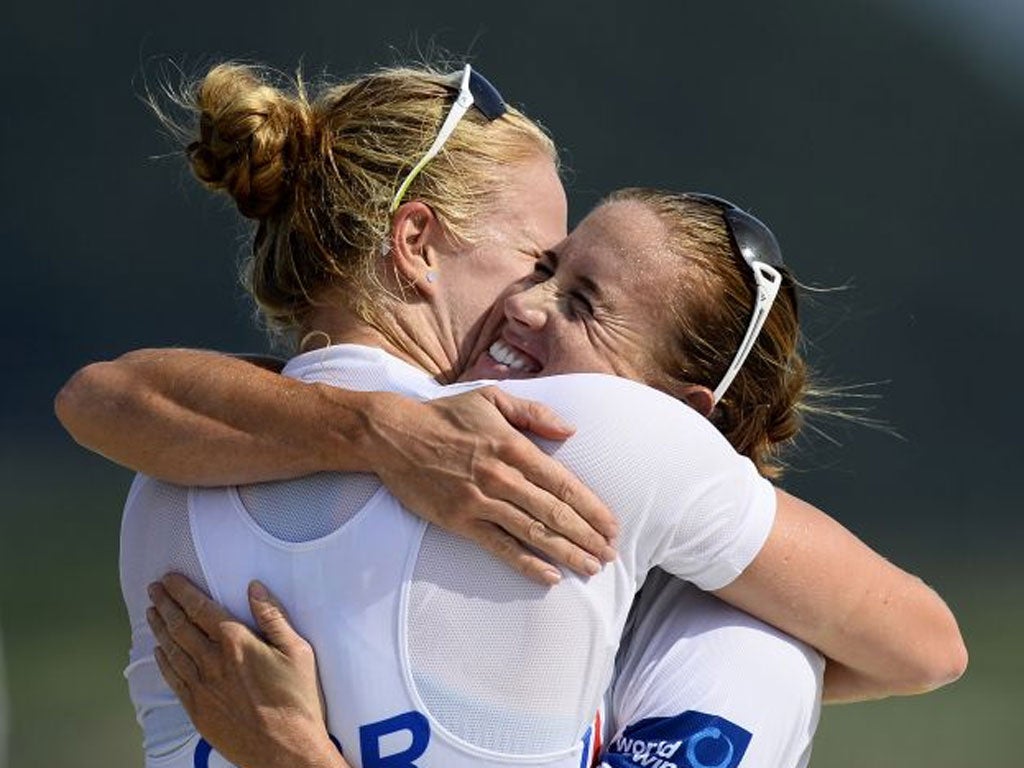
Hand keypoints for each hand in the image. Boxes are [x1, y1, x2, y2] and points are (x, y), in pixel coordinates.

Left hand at [147, 574, 348, 767]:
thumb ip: (273, 617)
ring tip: (151, 613)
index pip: (201, 609)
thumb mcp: (297, 651)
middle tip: (153, 590)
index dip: (182, 591)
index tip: (169, 579)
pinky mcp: (197, 710)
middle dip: (165, 604)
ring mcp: (201, 687)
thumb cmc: (296, 701)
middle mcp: (212, 662)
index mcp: (237, 643)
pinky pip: (173, 679)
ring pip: (172, 650)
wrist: (285, 751)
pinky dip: (163, 661)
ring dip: (159, 629)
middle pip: (180, 626)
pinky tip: (159, 651)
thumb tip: (254, 589)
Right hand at [366, 386, 618, 584]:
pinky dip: (526, 563)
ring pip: (533, 532)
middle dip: (587, 536)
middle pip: (554, 512)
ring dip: (566, 552)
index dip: (591, 508)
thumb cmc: (445, 414)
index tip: (613, 526)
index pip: (563, 483)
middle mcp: (501, 476)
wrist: (393, 435)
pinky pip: (499, 546)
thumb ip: (534, 413)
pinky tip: (549, 576)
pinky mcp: (459, 520)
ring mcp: (480, 500)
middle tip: (611, 555)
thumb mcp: (491, 397)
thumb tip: (571, 431)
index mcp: (513, 446)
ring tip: (591, 567)